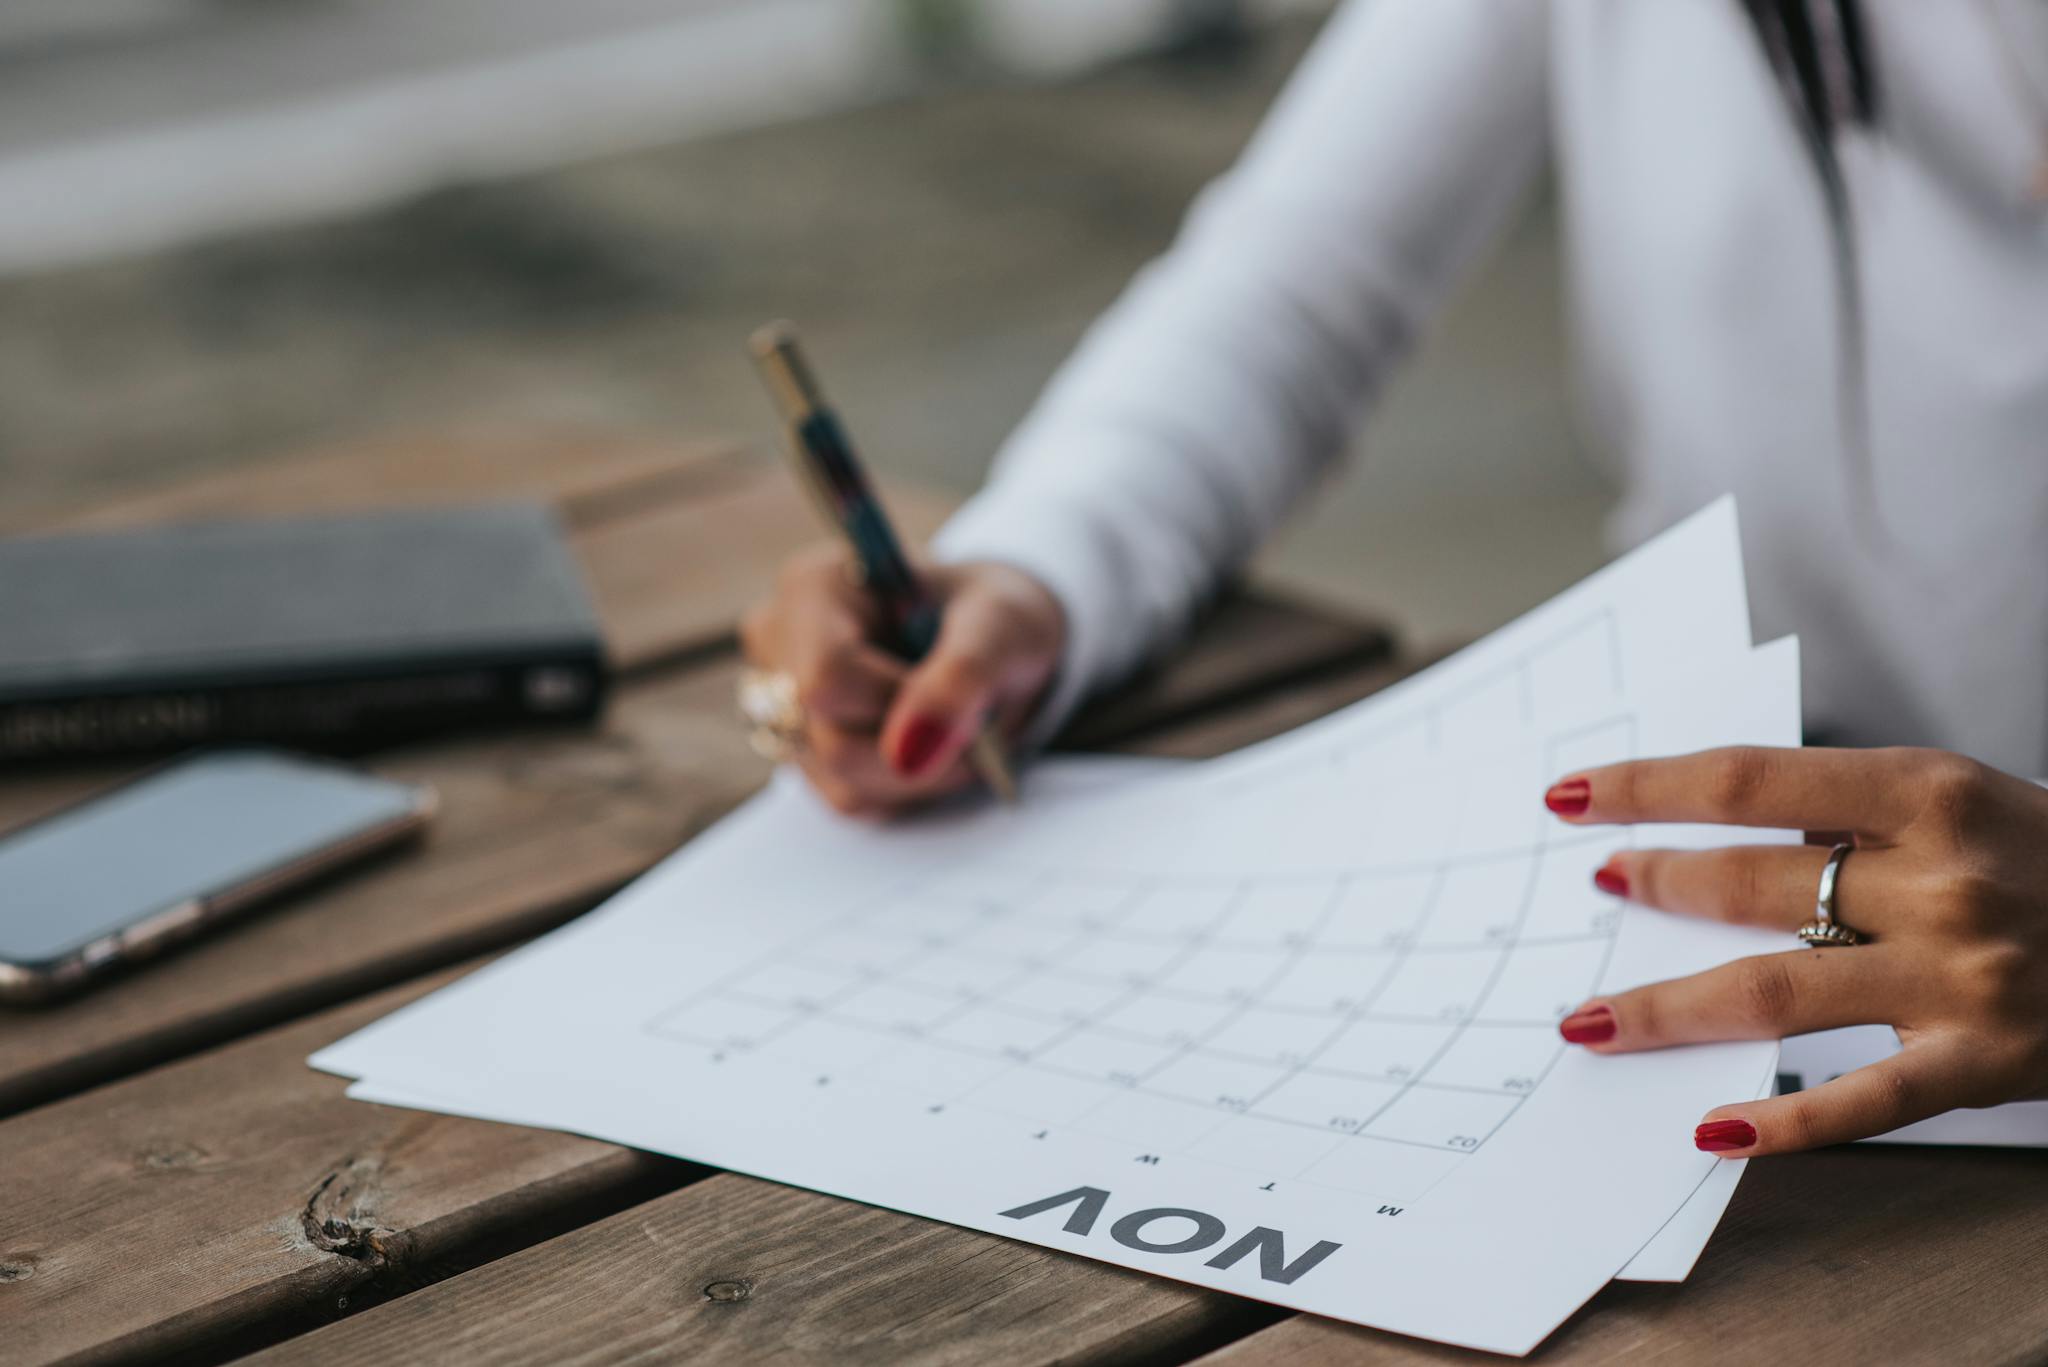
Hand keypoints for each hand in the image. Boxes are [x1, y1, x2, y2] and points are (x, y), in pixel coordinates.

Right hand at [739, 544, 1064, 815]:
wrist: (997, 642)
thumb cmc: (995, 617)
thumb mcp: (1001, 625)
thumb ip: (961, 676)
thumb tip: (908, 752)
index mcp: (815, 586)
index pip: (827, 677)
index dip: (902, 705)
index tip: (961, 697)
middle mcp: (781, 642)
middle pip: (832, 739)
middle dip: (920, 747)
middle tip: (974, 722)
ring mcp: (782, 702)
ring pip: (842, 781)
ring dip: (921, 773)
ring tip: (955, 730)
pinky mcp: (803, 753)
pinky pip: (852, 800)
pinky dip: (908, 787)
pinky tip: (930, 747)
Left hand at [1545, 746, 2047, 1154]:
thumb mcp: (1973, 804)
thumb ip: (1860, 816)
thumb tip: (1727, 835)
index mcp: (1930, 792)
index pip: (1748, 780)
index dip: (1647, 785)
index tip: (1572, 794)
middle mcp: (1940, 878)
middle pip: (1751, 883)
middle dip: (1654, 884)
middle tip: (1596, 888)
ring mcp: (1960, 977)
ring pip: (1774, 992)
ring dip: (1668, 1006)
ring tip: (1592, 1018)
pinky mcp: (1986, 1063)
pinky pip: (1862, 1101)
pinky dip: (1783, 1123)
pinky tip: (1711, 1130)